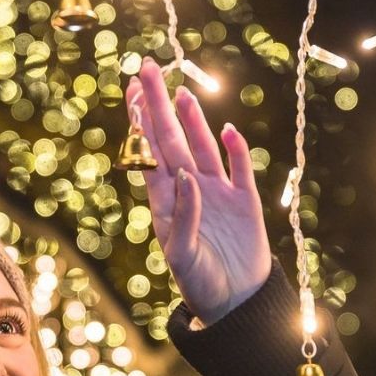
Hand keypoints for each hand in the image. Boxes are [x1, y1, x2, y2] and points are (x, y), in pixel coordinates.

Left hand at [125, 56, 271, 324]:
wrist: (236, 305)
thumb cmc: (200, 285)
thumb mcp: (182, 256)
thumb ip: (182, 216)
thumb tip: (185, 175)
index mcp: (167, 204)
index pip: (149, 155)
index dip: (140, 125)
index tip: (131, 94)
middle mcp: (189, 192)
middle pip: (172, 140)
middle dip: (158, 106)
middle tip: (147, 70)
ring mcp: (218, 194)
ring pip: (202, 148)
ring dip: (192, 120)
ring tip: (179, 92)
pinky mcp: (245, 202)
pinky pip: (240, 169)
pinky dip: (235, 150)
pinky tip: (227, 130)